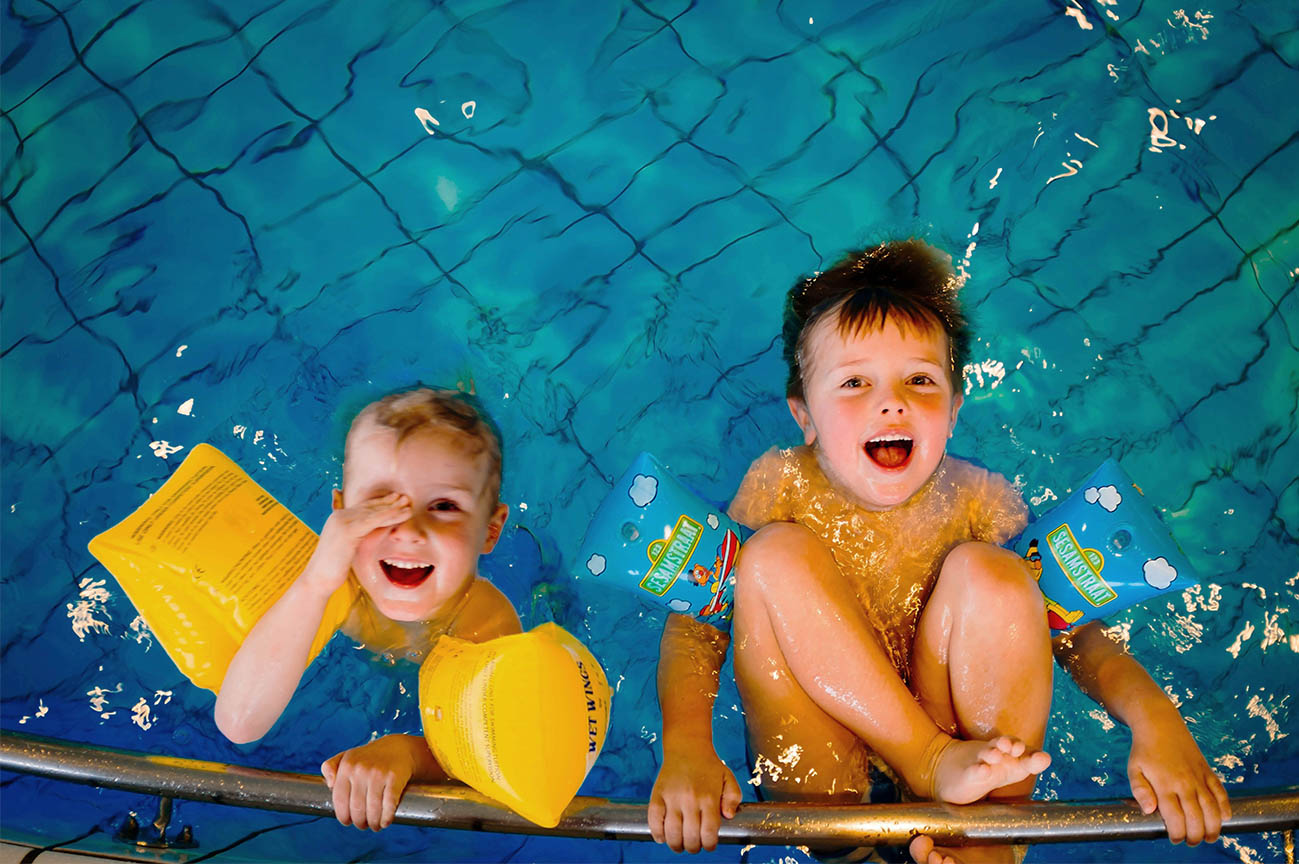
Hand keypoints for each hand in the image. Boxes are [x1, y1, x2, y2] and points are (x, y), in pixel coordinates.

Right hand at [303, 492, 411, 594]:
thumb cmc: (332, 568)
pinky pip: (374, 521)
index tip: (394, 498)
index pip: (362, 507)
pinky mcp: (348, 531)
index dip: (379, 502)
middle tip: (405, 497)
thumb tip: (373, 530)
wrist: (318, 578)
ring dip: (392, 507)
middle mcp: (339, 516)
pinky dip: (390, 516)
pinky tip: (402, 514)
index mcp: (337, 518)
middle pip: (369, 506)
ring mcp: (342, 522)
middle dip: (388, 502)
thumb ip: (356, 536)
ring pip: (373, 512)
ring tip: (408, 503)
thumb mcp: (346, 547)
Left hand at [321, 735, 424, 830]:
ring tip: (375, 825)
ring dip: (373, 823)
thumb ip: (330, 767)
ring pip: (373, 809)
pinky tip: (385, 821)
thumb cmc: (370, 757)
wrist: (399, 747)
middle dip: (359, 822)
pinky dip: (386, 818)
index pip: (339, 800)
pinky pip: (389, 805)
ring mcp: (378, 773)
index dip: (343, 816)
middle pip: (356, 808)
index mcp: (347, 765)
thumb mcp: (347, 756)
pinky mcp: (395, 777)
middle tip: (363, 825)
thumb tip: (329, 785)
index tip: (347, 822)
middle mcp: (361, 769)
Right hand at [648, 746, 741, 852]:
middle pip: (690, 837)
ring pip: (671, 833)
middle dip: (694, 848)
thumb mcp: (728, 778)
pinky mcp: (657, 795)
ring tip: (680, 844)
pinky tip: (663, 837)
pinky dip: (657, 833)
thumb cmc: (709, 766)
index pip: (708, 833)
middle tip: (695, 846)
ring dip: (676, 845)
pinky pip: (653, 820)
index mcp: (708, 797)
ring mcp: (671, 798)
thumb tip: (728, 816)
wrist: (687, 747)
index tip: (709, 845)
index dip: (709, 845)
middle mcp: (689, 799)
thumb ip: (733, 798)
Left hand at [1127, 708, 1230, 844]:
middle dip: (1196, 835)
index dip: (1176, 833)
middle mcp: (1184, 783)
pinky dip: (1225, 805)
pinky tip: (1225, 817)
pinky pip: (1220, 791)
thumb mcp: (1133, 769)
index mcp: (1164, 785)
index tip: (1174, 838)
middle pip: (1196, 818)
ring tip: (1210, 837)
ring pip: (1212, 808)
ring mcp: (1198, 777)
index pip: (1175, 819)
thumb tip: (1149, 811)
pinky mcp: (1207, 770)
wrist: (1159, 723)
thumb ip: (1140, 791)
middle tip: (1192, 842)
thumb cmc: (1144, 749)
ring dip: (1214, 826)